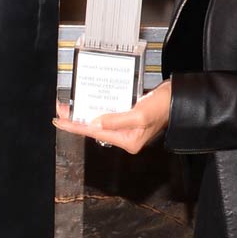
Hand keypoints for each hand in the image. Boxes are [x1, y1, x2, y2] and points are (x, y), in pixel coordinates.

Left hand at [55, 77, 171, 154]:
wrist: (176, 97)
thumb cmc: (163, 107)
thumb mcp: (139, 115)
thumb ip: (116, 120)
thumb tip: (95, 123)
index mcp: (128, 141)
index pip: (95, 133)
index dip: (75, 126)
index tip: (60, 121)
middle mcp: (125, 136)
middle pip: (94, 127)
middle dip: (76, 119)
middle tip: (60, 111)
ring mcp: (125, 126)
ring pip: (98, 120)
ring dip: (84, 112)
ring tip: (67, 107)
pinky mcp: (127, 115)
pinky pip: (107, 112)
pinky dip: (96, 107)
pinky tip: (86, 102)